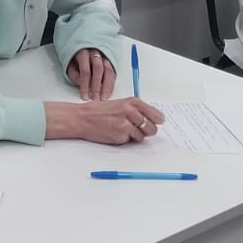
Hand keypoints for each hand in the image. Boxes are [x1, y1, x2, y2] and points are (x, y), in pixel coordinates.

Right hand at [45, 98, 166, 144]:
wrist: (82, 117)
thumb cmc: (99, 110)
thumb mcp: (119, 104)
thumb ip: (135, 109)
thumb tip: (152, 119)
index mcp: (132, 102)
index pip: (155, 113)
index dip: (158, 120)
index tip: (159, 122)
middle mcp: (130, 111)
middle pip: (152, 127)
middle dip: (148, 131)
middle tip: (141, 129)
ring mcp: (125, 124)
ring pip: (142, 136)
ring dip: (136, 136)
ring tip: (124, 129)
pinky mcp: (120, 135)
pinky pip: (130, 141)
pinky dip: (125, 139)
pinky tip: (115, 133)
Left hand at [66, 48, 114, 99]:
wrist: (84, 51)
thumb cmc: (76, 62)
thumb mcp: (70, 67)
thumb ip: (74, 75)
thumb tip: (82, 83)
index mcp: (83, 53)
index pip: (85, 70)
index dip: (85, 85)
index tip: (84, 97)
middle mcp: (95, 54)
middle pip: (98, 69)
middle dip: (97, 86)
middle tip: (95, 98)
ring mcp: (105, 57)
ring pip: (108, 71)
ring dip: (106, 87)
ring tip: (103, 98)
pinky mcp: (111, 63)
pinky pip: (113, 74)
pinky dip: (111, 86)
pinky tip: (107, 95)